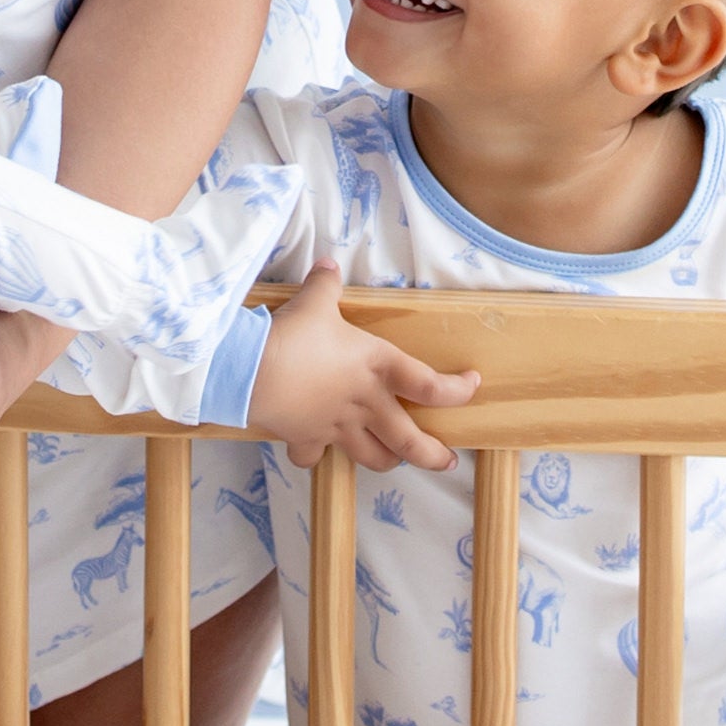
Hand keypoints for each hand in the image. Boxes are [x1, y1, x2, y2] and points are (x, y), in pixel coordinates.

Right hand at [247, 263, 478, 471]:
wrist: (252, 371)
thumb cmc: (294, 335)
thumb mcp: (314, 302)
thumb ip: (326, 285)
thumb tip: (328, 264)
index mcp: (377, 367)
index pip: (431, 385)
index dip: (458, 389)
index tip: (473, 386)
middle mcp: (365, 404)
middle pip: (411, 441)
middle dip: (432, 454)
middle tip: (446, 459)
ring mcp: (337, 427)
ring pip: (373, 457)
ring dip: (386, 460)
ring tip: (393, 459)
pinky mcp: (307, 438)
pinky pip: (314, 456)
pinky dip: (315, 455)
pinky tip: (314, 450)